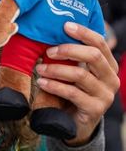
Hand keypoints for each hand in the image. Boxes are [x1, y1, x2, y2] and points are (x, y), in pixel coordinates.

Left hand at [35, 22, 118, 144]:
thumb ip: (73, 57)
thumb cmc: (74, 92)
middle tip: (48, 50)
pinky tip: (42, 82)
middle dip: (68, 50)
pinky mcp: (95, 109)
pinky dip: (54, 86)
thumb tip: (52, 33)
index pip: (100, 43)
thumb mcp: (76, 72)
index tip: (65, 26)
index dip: (83, 33)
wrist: (76, 124)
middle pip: (93, 56)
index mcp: (109, 66)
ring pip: (80, 75)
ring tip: (39, 68)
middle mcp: (112, 79)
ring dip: (56, 70)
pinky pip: (73, 93)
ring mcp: (105, 95)